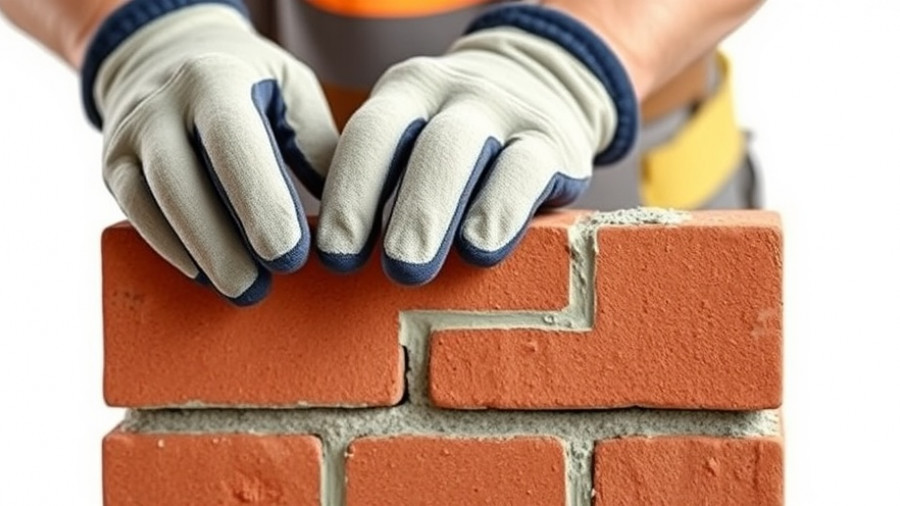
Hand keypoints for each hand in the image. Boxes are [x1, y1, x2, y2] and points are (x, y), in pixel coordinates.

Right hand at [84, 0, 337, 303]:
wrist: (169, 54)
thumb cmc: (254, 83)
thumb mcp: (293, 91)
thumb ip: (317, 145)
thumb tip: (344, 215)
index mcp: (216, 78)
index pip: (233, 141)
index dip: (260, 200)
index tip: (290, 254)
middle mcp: (162, 103)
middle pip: (182, 180)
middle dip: (221, 241)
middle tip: (261, 288)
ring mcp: (130, 133)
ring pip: (153, 202)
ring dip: (197, 253)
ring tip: (240, 291)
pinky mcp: (111, 163)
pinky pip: (134, 212)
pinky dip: (168, 248)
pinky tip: (204, 275)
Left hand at [316, 5, 636, 284]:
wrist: (544, 81)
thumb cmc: (456, 141)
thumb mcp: (415, 136)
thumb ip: (380, 178)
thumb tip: (332, 251)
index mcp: (407, 91)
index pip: (370, 136)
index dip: (348, 193)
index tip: (335, 254)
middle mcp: (453, 92)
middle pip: (420, 145)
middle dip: (397, 210)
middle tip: (387, 266)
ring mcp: (505, 111)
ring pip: (465, 152)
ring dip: (435, 212)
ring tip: (416, 268)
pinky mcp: (553, 141)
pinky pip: (526, 172)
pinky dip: (501, 212)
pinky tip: (481, 249)